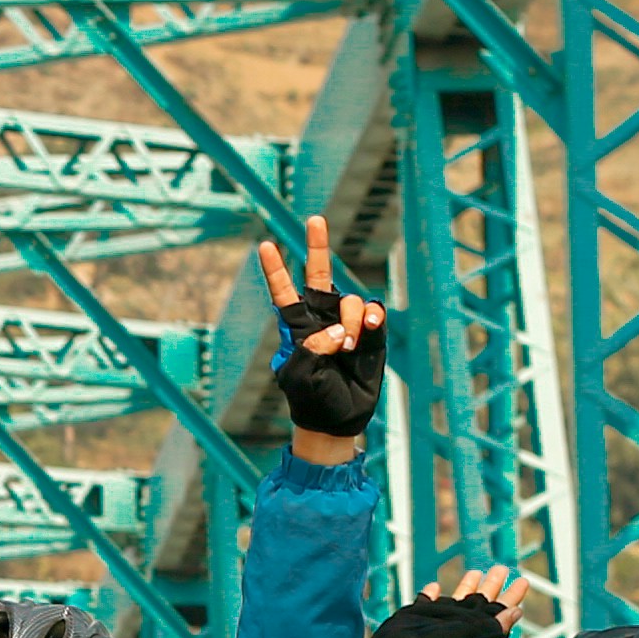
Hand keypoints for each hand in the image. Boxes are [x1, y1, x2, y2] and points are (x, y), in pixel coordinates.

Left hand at [255, 215, 385, 446]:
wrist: (338, 418)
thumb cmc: (311, 398)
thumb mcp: (300, 375)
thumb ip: (314, 347)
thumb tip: (339, 329)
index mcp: (296, 325)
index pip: (283, 292)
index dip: (276, 270)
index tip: (265, 246)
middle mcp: (321, 316)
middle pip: (319, 274)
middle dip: (317, 246)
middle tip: (314, 219)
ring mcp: (347, 322)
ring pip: (350, 300)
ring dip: (350, 322)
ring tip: (347, 349)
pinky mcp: (370, 331)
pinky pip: (373, 312)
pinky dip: (371, 318)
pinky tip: (367, 330)